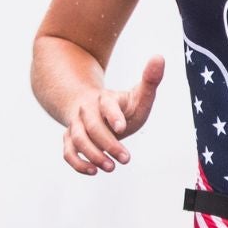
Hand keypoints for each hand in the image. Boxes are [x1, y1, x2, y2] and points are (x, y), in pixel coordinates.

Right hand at [60, 56, 163, 175]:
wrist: (91, 108)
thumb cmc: (121, 105)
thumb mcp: (137, 94)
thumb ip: (150, 80)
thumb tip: (160, 57)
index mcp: (105, 99)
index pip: (106, 105)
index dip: (113, 115)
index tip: (122, 128)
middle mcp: (87, 111)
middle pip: (91, 126)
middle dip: (108, 143)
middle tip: (126, 159)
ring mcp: (76, 125)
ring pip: (77, 139)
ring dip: (93, 155)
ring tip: (111, 167)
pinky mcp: (70, 139)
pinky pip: (68, 151)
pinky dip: (77, 163)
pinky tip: (93, 171)